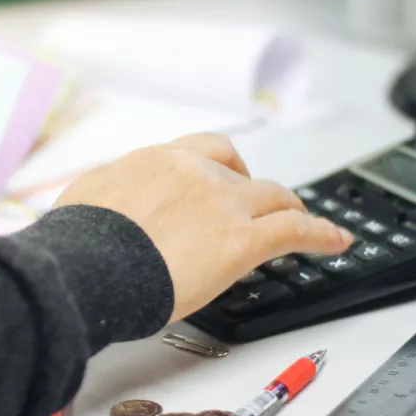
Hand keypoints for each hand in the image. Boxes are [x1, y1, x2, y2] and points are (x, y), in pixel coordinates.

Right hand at [55, 133, 351, 321]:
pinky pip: (295, 229)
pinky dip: (321, 233)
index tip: (225, 178)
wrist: (88, 264)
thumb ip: (108, 195)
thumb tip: (103, 205)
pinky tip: (336, 241)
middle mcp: (195, 173)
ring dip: (289, 208)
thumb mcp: (86, 200)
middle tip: (255, 207)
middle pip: (240, 172)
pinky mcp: (242, 240)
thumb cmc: (79, 241)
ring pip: (273, 197)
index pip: (204, 151)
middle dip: (252, 188)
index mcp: (157, 161)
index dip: (222, 167)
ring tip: (303, 221)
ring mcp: (222, 204)